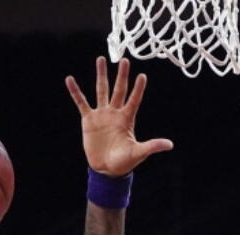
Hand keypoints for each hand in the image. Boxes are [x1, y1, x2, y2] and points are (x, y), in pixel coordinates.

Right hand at [65, 57, 173, 176]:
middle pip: (119, 90)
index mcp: (127, 119)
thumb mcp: (138, 153)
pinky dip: (75, 92)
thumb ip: (152, 146)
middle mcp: (115, 113)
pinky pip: (81, 102)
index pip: (134, 100)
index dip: (138, 89)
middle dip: (122, 75)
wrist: (106, 169)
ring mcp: (101, 115)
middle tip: (124, 60)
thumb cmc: (124, 162)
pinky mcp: (88, 120)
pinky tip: (69, 80)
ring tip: (100, 59)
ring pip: (101, 90)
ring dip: (101, 75)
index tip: (142, 75)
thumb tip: (170, 144)